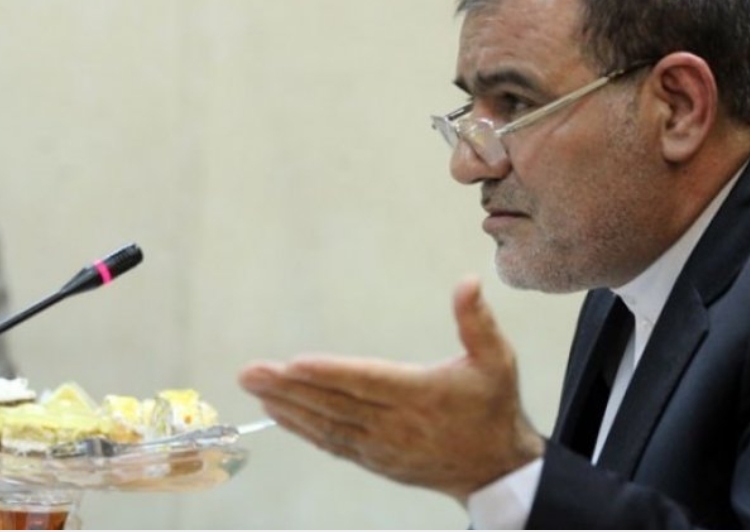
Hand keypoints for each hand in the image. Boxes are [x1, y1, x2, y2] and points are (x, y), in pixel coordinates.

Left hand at [238, 276, 544, 501]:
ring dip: (288, 406)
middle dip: (291, 387)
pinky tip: (279, 413)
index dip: (330, 373)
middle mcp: (398, 424)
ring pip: (328, 425)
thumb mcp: (497, 360)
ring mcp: (383, 447)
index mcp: (423, 394)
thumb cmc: (493, 407)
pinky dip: (303, 429)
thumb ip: (478, 321)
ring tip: (255, 387)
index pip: (368, 381)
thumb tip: (468, 281)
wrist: (495, 468)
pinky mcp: (375, 460)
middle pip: (336, 403)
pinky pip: (332, 443)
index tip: (294, 363)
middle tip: (251, 372)